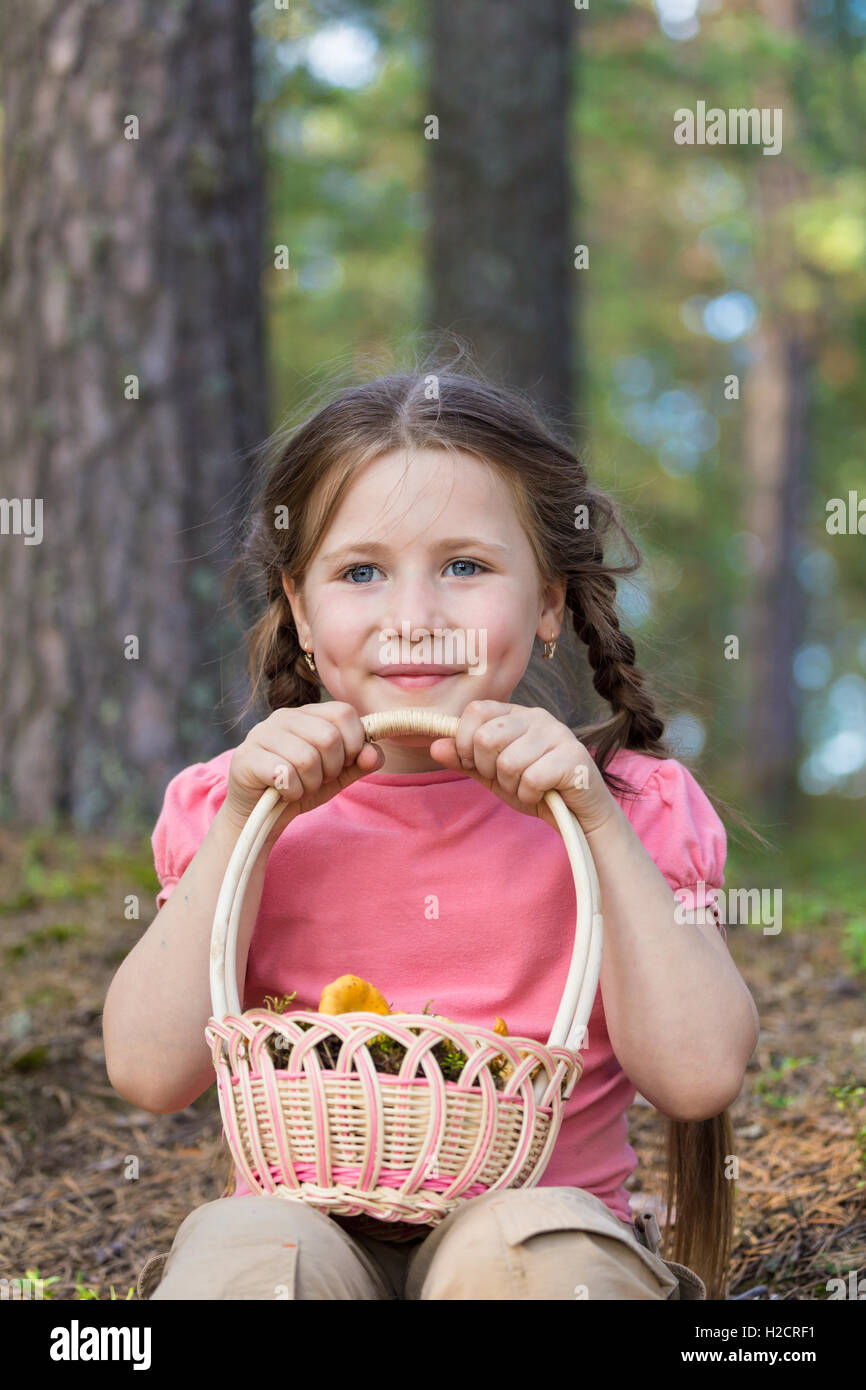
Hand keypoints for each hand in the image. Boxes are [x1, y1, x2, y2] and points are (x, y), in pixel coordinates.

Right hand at [224, 703, 384, 837]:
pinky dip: (292, 792)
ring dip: (310, 784)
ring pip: (307, 758)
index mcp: (308, 714)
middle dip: (331, 769)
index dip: (353, 743)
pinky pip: (284, 774)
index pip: (344, 712)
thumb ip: (360, 762)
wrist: (259, 815)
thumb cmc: (299, 787)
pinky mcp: (245, 757)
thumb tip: (374, 753)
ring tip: (300, 787)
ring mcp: (261, 734)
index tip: (343, 764)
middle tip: (318, 779)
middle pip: (328, 737)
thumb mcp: (337, 776)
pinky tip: (284, 793)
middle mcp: (283, 716)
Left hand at [428, 700, 616, 836]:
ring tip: (527, 788)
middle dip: (488, 769)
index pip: (476, 711)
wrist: (577, 815)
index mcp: (516, 714)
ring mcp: (558, 734)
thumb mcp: (492, 776)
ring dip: (512, 786)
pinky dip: (529, 796)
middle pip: (487, 737)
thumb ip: (465, 760)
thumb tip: (435, 746)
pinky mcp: (574, 757)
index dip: (464, 742)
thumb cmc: (535, 790)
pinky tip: (542, 794)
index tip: (473, 764)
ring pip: (509, 762)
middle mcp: (537, 717)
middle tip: (506, 780)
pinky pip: (532, 779)